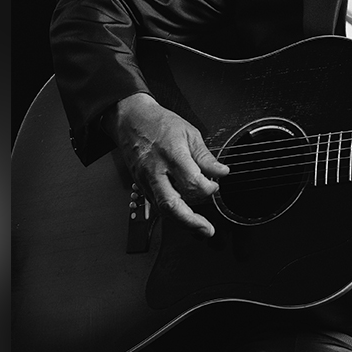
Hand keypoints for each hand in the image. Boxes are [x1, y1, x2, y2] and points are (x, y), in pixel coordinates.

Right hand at [105, 92, 229, 237]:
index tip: (215, 185)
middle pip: (172, 204)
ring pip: (163, 209)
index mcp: (171, 154)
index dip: (208, 189)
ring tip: (200, 228)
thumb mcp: (189, 133)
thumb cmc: (159, 123)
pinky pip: (157, 204)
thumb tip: (221, 172)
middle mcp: (156, 170)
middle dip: (191, 222)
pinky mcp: (140, 185)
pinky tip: (184, 216)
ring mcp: (145, 180)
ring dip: (183, 221)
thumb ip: (206, 157)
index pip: (192, 182)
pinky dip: (172, 213)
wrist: (130, 120)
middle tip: (207, 230)